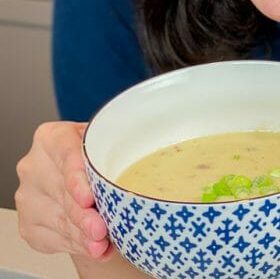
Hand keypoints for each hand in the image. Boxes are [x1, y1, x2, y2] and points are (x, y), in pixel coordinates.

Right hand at [15, 121, 111, 259]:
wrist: (85, 180)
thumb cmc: (99, 156)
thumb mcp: (108, 142)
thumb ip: (117, 146)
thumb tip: (144, 157)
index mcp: (52, 138)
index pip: (64, 154)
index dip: (76, 178)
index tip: (89, 198)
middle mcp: (35, 166)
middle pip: (61, 193)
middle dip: (82, 215)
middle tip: (101, 229)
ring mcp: (29, 197)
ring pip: (59, 220)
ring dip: (82, 235)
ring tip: (101, 244)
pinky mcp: (30, 223)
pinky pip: (54, 238)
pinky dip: (78, 245)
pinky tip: (94, 248)